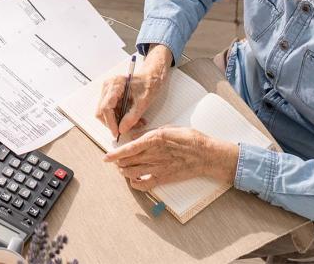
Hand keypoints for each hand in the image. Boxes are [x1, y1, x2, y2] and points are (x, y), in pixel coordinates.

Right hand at [97, 45, 172, 137]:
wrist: (151, 76)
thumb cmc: (149, 84)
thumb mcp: (143, 103)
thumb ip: (132, 117)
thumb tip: (121, 129)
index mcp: (115, 85)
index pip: (106, 108)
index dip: (110, 123)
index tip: (117, 133)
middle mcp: (108, 86)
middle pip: (102, 111)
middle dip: (113, 123)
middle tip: (128, 128)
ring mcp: (108, 90)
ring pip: (106, 113)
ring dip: (118, 121)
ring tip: (135, 122)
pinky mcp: (110, 95)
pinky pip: (111, 110)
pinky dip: (120, 117)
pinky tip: (131, 117)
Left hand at [104, 127, 238, 190]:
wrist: (206, 155)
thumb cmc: (190, 139)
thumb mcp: (169, 128)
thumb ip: (151, 132)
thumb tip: (136, 136)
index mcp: (154, 139)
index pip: (128, 148)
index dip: (114, 154)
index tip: (106, 157)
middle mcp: (154, 154)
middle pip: (127, 161)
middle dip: (119, 161)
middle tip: (117, 160)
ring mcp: (158, 168)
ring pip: (132, 173)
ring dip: (125, 171)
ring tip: (123, 169)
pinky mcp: (164, 178)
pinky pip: (145, 185)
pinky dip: (136, 184)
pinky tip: (134, 181)